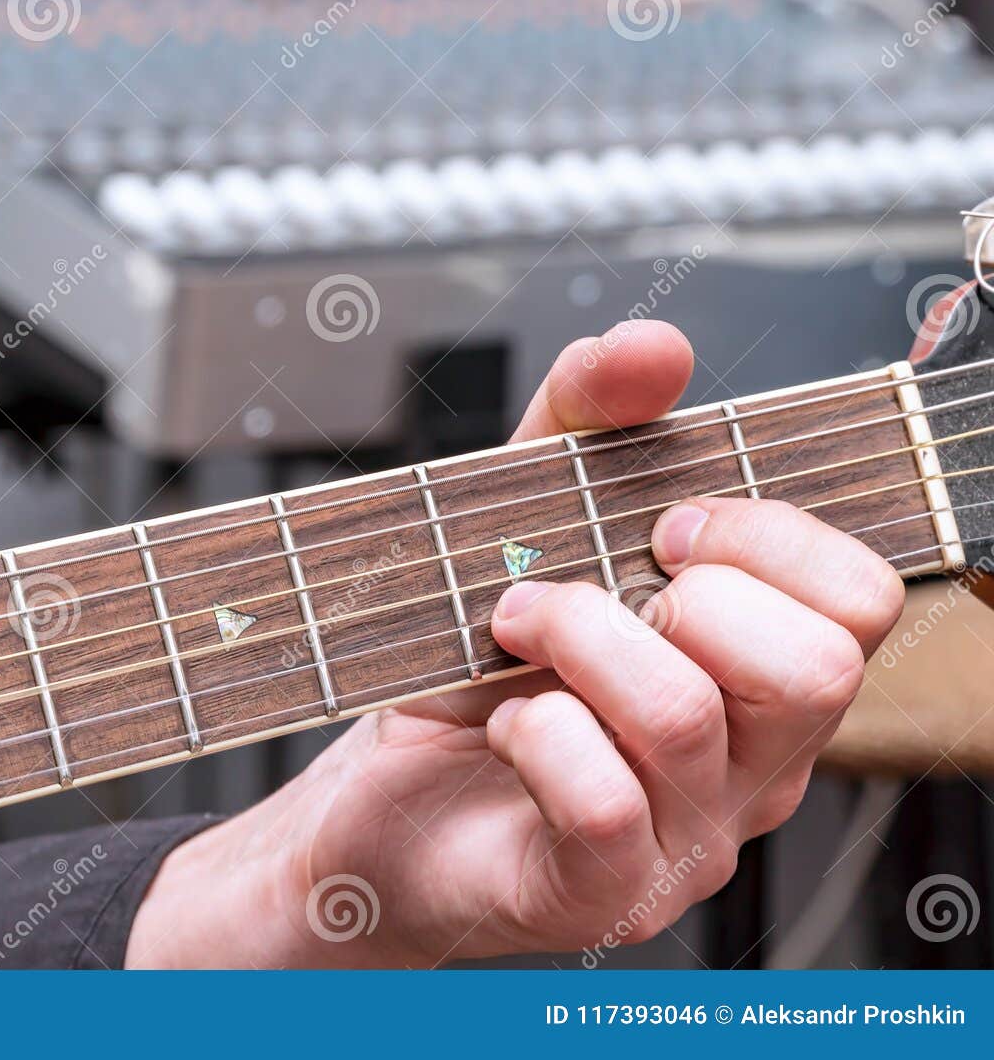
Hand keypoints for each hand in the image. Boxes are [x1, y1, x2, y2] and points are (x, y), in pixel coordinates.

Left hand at [125, 320, 904, 966]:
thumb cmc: (468, 675)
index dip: (771, 537)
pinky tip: (502, 722)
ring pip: (684, 714)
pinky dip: (534, 730)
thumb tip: (652, 346)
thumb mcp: (523, 522)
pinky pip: (603, 796)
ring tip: (511, 631)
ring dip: (573, 637)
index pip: (861, 598)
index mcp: (758, 676)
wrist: (375, 806)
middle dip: (684, 594)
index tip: (664, 524)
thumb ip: (586, 427)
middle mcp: (751, 766)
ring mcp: (685, 839)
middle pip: (814, 665)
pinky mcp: (602, 890)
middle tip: (587, 587)